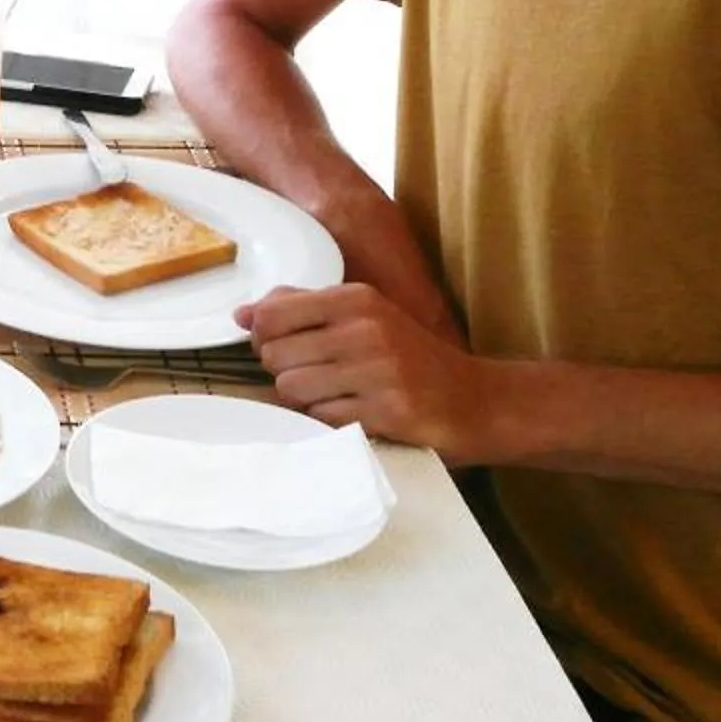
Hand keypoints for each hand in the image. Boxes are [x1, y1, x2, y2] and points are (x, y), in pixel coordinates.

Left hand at [237, 283, 499, 461]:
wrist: (478, 401)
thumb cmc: (411, 359)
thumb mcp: (364, 317)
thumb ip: (303, 308)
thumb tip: (242, 313)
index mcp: (356, 299)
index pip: (271, 315)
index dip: (264, 338)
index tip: (284, 348)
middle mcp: (365, 329)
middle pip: (275, 356)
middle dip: (285, 372)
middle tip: (317, 378)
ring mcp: (378, 370)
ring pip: (292, 389)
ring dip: (305, 401)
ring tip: (337, 397)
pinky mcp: (387, 411)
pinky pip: (321, 418)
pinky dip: (329, 422)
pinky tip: (355, 414)